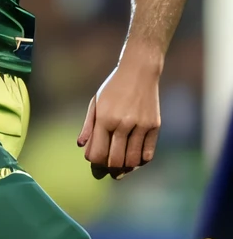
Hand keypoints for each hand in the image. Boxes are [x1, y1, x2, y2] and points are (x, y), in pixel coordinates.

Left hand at [77, 59, 160, 180]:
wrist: (140, 70)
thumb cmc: (114, 88)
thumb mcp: (96, 103)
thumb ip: (88, 126)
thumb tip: (82, 147)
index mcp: (104, 119)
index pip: (98, 154)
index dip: (95, 162)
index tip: (96, 160)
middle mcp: (122, 124)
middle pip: (114, 161)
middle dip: (109, 168)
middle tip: (108, 167)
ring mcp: (141, 125)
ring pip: (132, 161)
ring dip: (125, 167)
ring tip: (121, 164)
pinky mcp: (155, 126)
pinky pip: (148, 154)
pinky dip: (140, 161)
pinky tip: (135, 159)